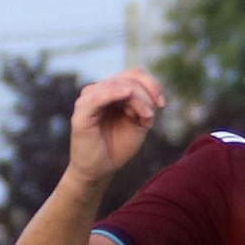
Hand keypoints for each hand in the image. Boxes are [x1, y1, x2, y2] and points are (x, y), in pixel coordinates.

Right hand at [68, 68, 165, 185]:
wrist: (98, 170)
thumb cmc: (117, 147)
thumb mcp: (137, 125)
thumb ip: (144, 108)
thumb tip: (152, 97)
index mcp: (113, 91)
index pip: (134, 74)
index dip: (152, 85)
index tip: (162, 105)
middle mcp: (100, 90)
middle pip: (129, 79)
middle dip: (146, 97)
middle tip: (150, 118)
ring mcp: (89, 99)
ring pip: (118, 85)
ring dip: (137, 101)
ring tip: (143, 120)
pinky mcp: (82, 112)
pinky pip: (99, 96)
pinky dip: (114, 93)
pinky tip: (126, 94)